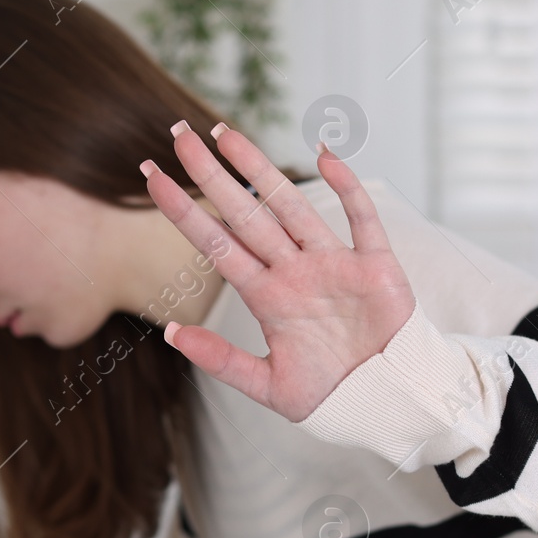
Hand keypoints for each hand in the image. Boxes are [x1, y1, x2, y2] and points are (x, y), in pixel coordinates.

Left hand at [140, 124, 416, 423]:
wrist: (387, 404)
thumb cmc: (330, 397)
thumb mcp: (268, 385)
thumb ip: (221, 360)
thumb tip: (172, 333)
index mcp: (267, 298)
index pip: (216, 243)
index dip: (184, 210)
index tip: (151, 176)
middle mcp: (294, 272)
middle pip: (245, 213)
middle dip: (211, 174)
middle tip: (178, 133)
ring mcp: (333, 265)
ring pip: (291, 206)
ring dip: (260, 169)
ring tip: (225, 133)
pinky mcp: (376, 267)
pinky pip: (361, 218)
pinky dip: (347, 187)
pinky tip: (325, 155)